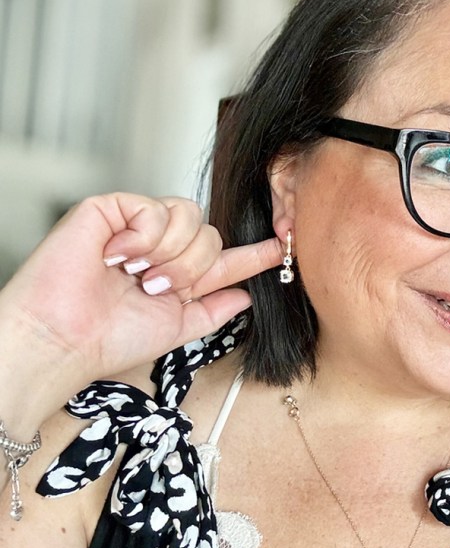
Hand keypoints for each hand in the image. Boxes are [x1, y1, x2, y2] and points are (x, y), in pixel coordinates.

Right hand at [0, 193, 282, 432]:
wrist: (66, 339)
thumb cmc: (110, 339)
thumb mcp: (179, 329)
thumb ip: (215, 310)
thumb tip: (246, 295)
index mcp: (179, 276)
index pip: (225, 259)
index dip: (256, 253)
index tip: (285, 245)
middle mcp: (161, 249)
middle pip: (212, 235)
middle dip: (194, 266)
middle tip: (158, 287)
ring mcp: (137, 227)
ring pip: (190, 217)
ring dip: (170, 253)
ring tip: (137, 274)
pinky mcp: (112, 209)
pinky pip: (155, 208)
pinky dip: (143, 237)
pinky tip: (117, 257)